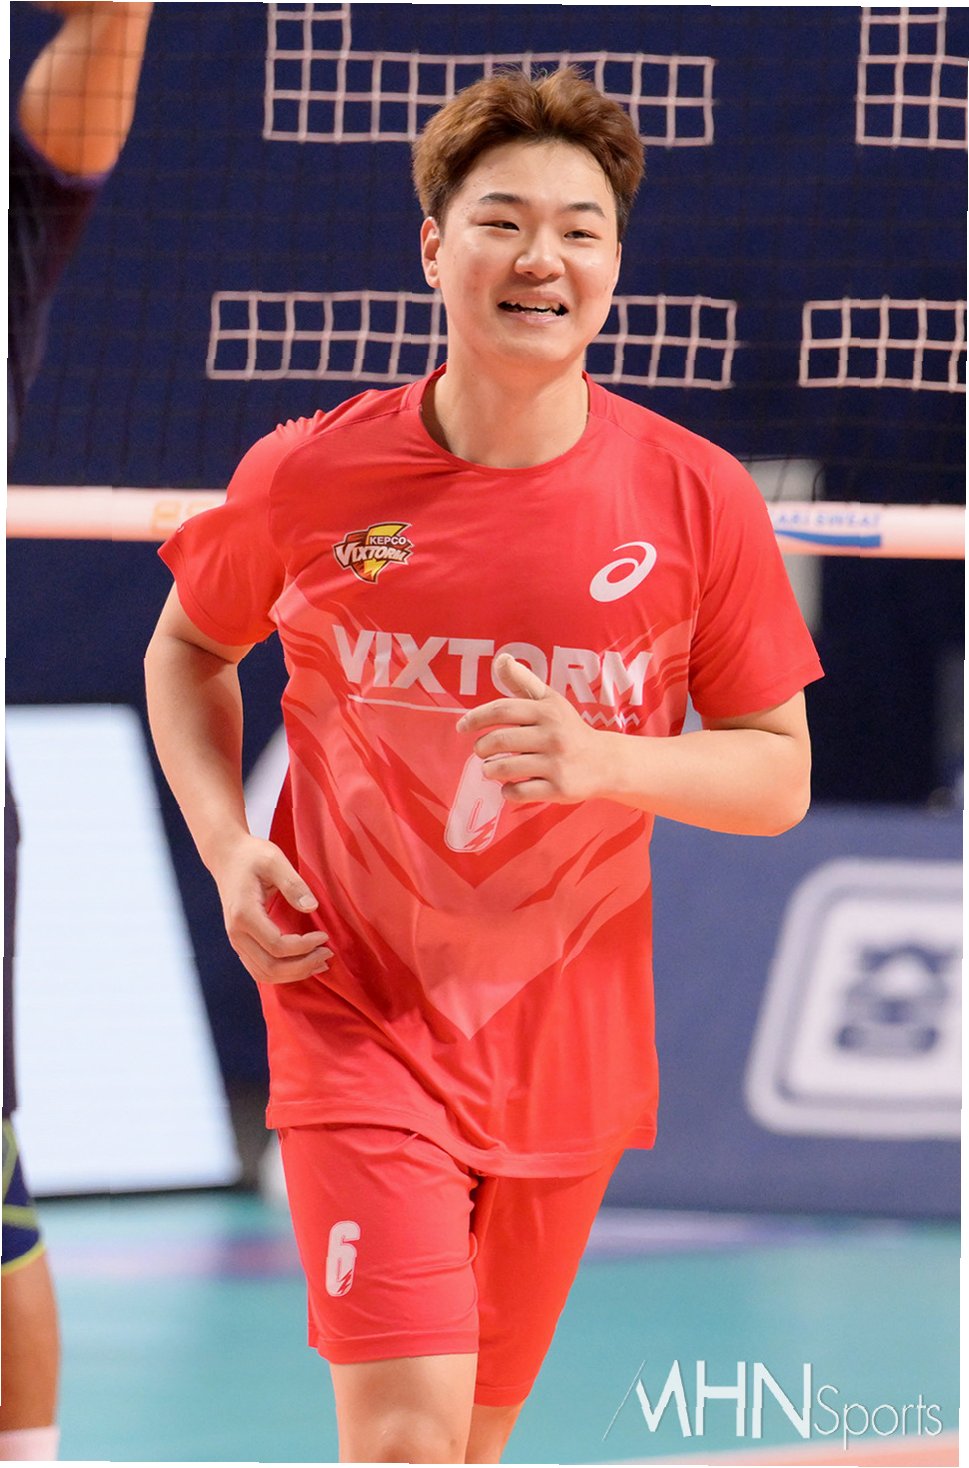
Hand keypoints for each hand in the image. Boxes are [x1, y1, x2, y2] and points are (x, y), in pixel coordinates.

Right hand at [212, 835, 332, 984]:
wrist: (227, 857)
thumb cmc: (251, 856)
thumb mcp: (275, 860)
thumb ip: (293, 884)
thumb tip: (312, 907)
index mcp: (244, 914)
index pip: (277, 945)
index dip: (304, 947)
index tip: (324, 936)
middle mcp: (236, 933)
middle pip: (270, 967)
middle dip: (302, 966)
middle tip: (327, 954)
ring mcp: (236, 940)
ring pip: (264, 974)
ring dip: (293, 974)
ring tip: (319, 963)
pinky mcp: (241, 942)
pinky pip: (260, 969)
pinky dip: (282, 973)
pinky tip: (302, 964)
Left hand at [456, 653, 605, 804]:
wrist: (605, 762)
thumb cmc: (568, 728)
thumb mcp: (550, 701)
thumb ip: (523, 681)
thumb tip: (502, 659)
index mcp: (547, 711)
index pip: (502, 709)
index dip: (476, 717)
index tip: (462, 726)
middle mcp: (553, 735)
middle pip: (500, 740)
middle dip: (481, 747)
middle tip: (481, 750)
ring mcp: (557, 764)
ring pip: (505, 768)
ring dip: (490, 770)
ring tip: (490, 768)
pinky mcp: (559, 789)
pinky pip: (520, 792)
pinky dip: (507, 791)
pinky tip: (510, 786)